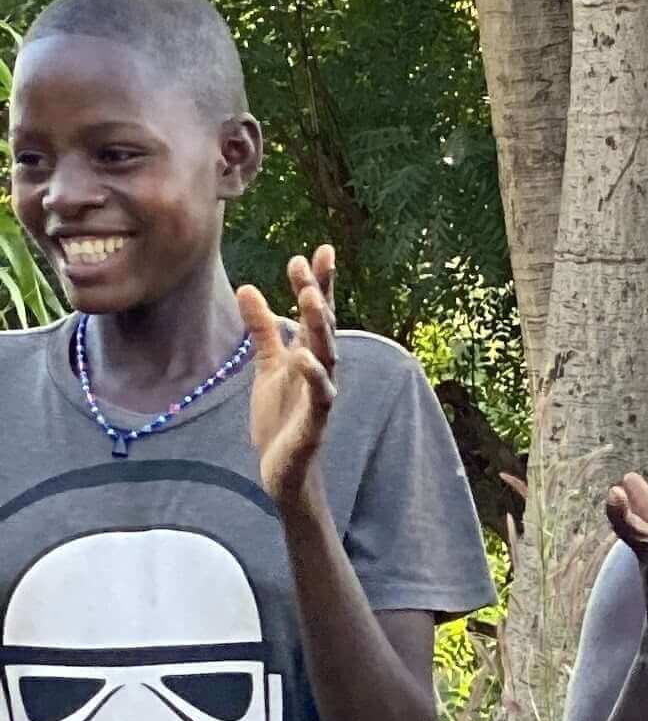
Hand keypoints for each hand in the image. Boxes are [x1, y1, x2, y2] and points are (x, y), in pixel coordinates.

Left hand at [238, 246, 338, 503]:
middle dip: (318, 294)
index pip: (316, 312)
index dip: (318, 282)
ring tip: (311, 298)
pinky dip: (315, 376)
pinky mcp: (314, 421)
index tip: (318, 250)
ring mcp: (320, 395)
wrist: (283, 470)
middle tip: (308, 263)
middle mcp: (319, 369)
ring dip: (320, 327)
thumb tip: (247, 287)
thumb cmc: (280, 418)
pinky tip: (304, 357)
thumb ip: (262, 329)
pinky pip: (320, 395)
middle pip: (323, 326)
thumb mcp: (267, 365)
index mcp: (308, 354)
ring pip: (326, 355)